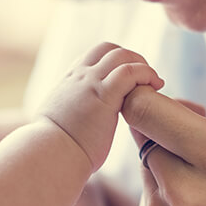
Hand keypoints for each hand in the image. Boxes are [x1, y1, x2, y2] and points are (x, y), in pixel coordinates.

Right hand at [38, 42, 162, 170]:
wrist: (50, 156)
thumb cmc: (53, 149)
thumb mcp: (58, 122)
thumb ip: (70, 114)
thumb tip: (74, 124)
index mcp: (69, 81)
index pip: (95, 55)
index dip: (116, 61)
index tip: (130, 77)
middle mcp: (79, 76)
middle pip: (110, 49)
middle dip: (132, 59)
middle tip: (146, 78)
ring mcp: (91, 83)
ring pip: (122, 56)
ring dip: (143, 65)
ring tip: (155, 82)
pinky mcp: (105, 96)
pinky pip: (131, 72)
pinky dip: (147, 74)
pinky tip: (156, 86)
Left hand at [122, 18, 205, 205]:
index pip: (142, 107)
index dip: (146, 89)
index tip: (170, 89)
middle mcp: (181, 190)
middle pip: (138, 128)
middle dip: (162, 117)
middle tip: (200, 128)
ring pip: (141, 156)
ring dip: (163, 149)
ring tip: (205, 164)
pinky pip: (144, 186)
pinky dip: (163, 178)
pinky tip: (199, 192)